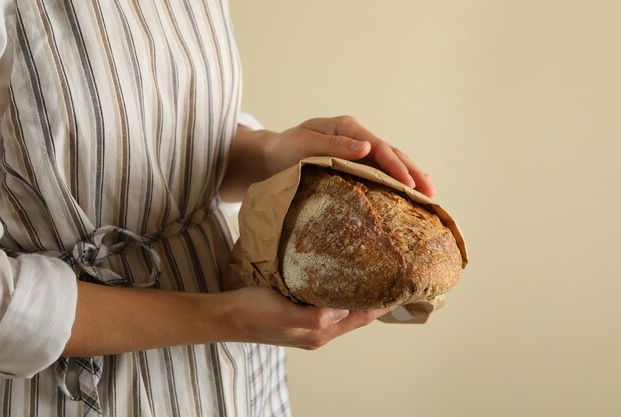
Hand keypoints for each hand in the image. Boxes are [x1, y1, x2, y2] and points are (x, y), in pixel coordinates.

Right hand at [225, 286, 395, 349]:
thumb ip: (312, 316)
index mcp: (319, 332)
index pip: (360, 318)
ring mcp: (309, 324)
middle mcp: (318, 330)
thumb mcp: (282, 314)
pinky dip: (341, 293)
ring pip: (344, 310)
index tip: (402, 288)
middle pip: (356, 315)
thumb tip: (340, 310)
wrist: (225, 316)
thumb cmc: (251, 313)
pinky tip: (341, 279)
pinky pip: (329, 304)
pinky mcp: (299, 313)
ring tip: (374, 275)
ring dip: (359, 296)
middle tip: (393, 277)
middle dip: (376, 300)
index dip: (382, 305)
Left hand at [263, 116, 434, 196]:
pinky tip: (411, 186)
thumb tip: (366, 147)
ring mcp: (357, 148)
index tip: (408, 183)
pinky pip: (380, 169)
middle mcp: (356, 136)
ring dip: (410, 175)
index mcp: (346, 128)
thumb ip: (333, 144)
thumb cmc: (284, 149)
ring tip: (429, 192)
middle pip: (391, 153)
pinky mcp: (355, 161)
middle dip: (412, 172)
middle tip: (430, 192)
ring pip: (390, 161)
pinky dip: (397, 177)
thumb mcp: (303, 144)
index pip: (378, 147)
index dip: (395, 166)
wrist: (272, 156)